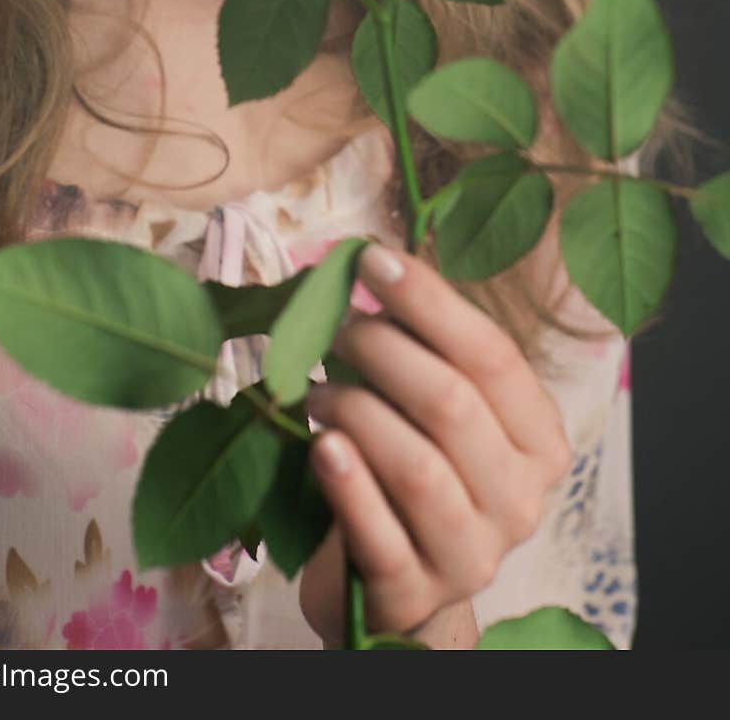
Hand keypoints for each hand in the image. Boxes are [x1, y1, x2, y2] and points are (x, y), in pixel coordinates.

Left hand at [298, 243, 572, 646]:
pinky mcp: (413, 595)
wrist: (397, 582)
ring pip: (417, 467)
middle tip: (331, 326)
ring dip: (356, 410)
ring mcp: (472, 556)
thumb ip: (423, 346)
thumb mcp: (436, 406)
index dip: (428, 301)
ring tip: (316, 390)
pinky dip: (348, 484)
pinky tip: (322, 446)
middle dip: (382, 349)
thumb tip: (369, 263)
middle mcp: (520, 500)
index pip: (493, 356)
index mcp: (540, 441)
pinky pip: (380, 534)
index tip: (368, 259)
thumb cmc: (415, 465)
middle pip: (452, 403)